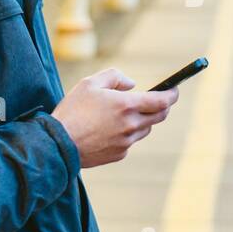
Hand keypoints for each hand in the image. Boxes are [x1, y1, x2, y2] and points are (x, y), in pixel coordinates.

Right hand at [51, 67, 179, 167]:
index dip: (172, 94)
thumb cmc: (72, 111)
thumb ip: (115, 77)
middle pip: (159, 116)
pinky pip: (130, 141)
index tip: (174, 90)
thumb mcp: (90, 83)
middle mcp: (131, 125)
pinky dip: (127, 133)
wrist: (58, 144)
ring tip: (123, 114)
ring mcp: (126, 142)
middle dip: (161, 107)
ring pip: (145, 129)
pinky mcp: (119, 155)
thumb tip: (132, 84)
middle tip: (156, 100)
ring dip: (142, 120)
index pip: (162, 101)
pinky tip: (108, 130)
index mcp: (127, 105)